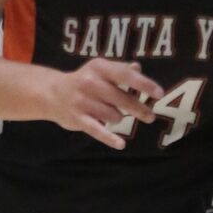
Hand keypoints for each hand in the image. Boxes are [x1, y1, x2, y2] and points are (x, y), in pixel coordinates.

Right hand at [42, 61, 162, 151]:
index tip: (159, 93)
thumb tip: (137, 68)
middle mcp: (90, 83)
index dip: (144, 84)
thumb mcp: (100, 70)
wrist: (53, 94)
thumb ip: (120, 70)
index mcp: (99, 68)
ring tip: (110, 114)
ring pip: (114, 116)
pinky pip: (97, 130)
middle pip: (122, 99)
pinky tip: (121, 144)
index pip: (125, 75)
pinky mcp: (77, 118)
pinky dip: (109, 138)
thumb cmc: (84, 81)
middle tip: (150, 116)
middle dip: (138, 109)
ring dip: (117, 118)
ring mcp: (82, 101)